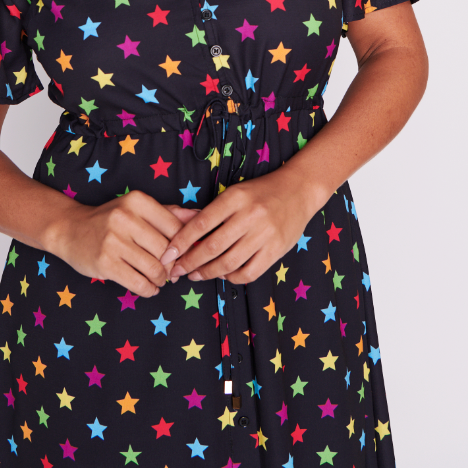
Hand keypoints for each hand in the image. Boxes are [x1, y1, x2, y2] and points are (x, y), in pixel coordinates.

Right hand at [49, 190, 200, 297]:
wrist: (69, 229)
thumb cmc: (109, 219)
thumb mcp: (137, 208)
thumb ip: (169, 213)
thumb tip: (199, 215)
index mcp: (137, 201)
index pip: (175, 227)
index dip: (184, 246)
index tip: (182, 255)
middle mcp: (125, 217)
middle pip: (166, 250)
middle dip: (172, 266)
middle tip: (171, 271)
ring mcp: (113, 241)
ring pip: (154, 268)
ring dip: (162, 279)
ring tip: (160, 279)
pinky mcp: (105, 263)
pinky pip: (138, 283)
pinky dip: (149, 290)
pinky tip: (149, 288)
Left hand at [160, 171, 314, 284]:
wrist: (299, 190)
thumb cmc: (261, 191)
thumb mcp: (235, 192)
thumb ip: (212, 212)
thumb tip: (182, 231)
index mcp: (235, 198)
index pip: (201, 223)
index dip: (181, 242)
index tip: (168, 254)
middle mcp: (250, 216)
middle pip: (212, 246)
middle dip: (190, 262)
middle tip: (176, 271)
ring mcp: (265, 234)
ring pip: (229, 262)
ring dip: (207, 273)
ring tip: (195, 275)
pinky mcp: (276, 250)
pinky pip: (249, 272)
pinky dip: (232, 278)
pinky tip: (223, 275)